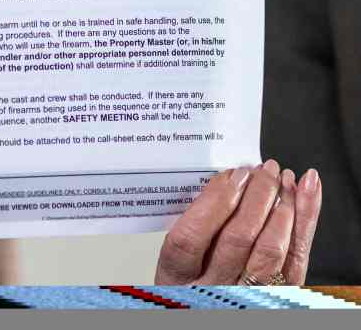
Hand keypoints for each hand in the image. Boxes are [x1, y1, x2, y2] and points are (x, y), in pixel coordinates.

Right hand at [155, 160, 321, 284]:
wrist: (214, 310)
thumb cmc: (193, 284)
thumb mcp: (175, 261)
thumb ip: (191, 224)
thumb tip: (223, 182)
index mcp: (179, 276)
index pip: (191, 237)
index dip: (213, 202)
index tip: (232, 175)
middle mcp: (215, 288)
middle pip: (237, 238)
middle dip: (256, 196)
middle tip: (264, 170)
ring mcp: (249, 294)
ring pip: (269, 248)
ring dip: (282, 205)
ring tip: (283, 178)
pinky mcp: (280, 294)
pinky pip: (297, 257)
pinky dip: (304, 221)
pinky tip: (305, 194)